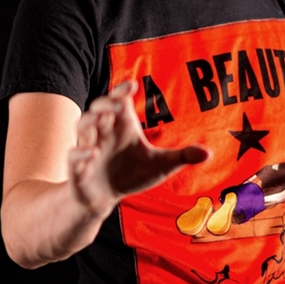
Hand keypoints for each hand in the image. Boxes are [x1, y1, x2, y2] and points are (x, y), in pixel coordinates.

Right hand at [68, 81, 209, 216]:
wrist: (106, 198)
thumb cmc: (132, 174)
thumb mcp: (160, 165)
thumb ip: (182, 157)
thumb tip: (209, 154)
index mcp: (121, 125)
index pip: (118, 100)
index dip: (121, 91)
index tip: (132, 86)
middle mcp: (102, 132)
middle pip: (98, 108)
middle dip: (105, 104)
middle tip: (117, 105)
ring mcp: (88, 147)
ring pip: (82, 126)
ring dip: (91, 122)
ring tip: (103, 120)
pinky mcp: (78, 167)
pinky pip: (75, 156)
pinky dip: (82, 153)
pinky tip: (94, 153)